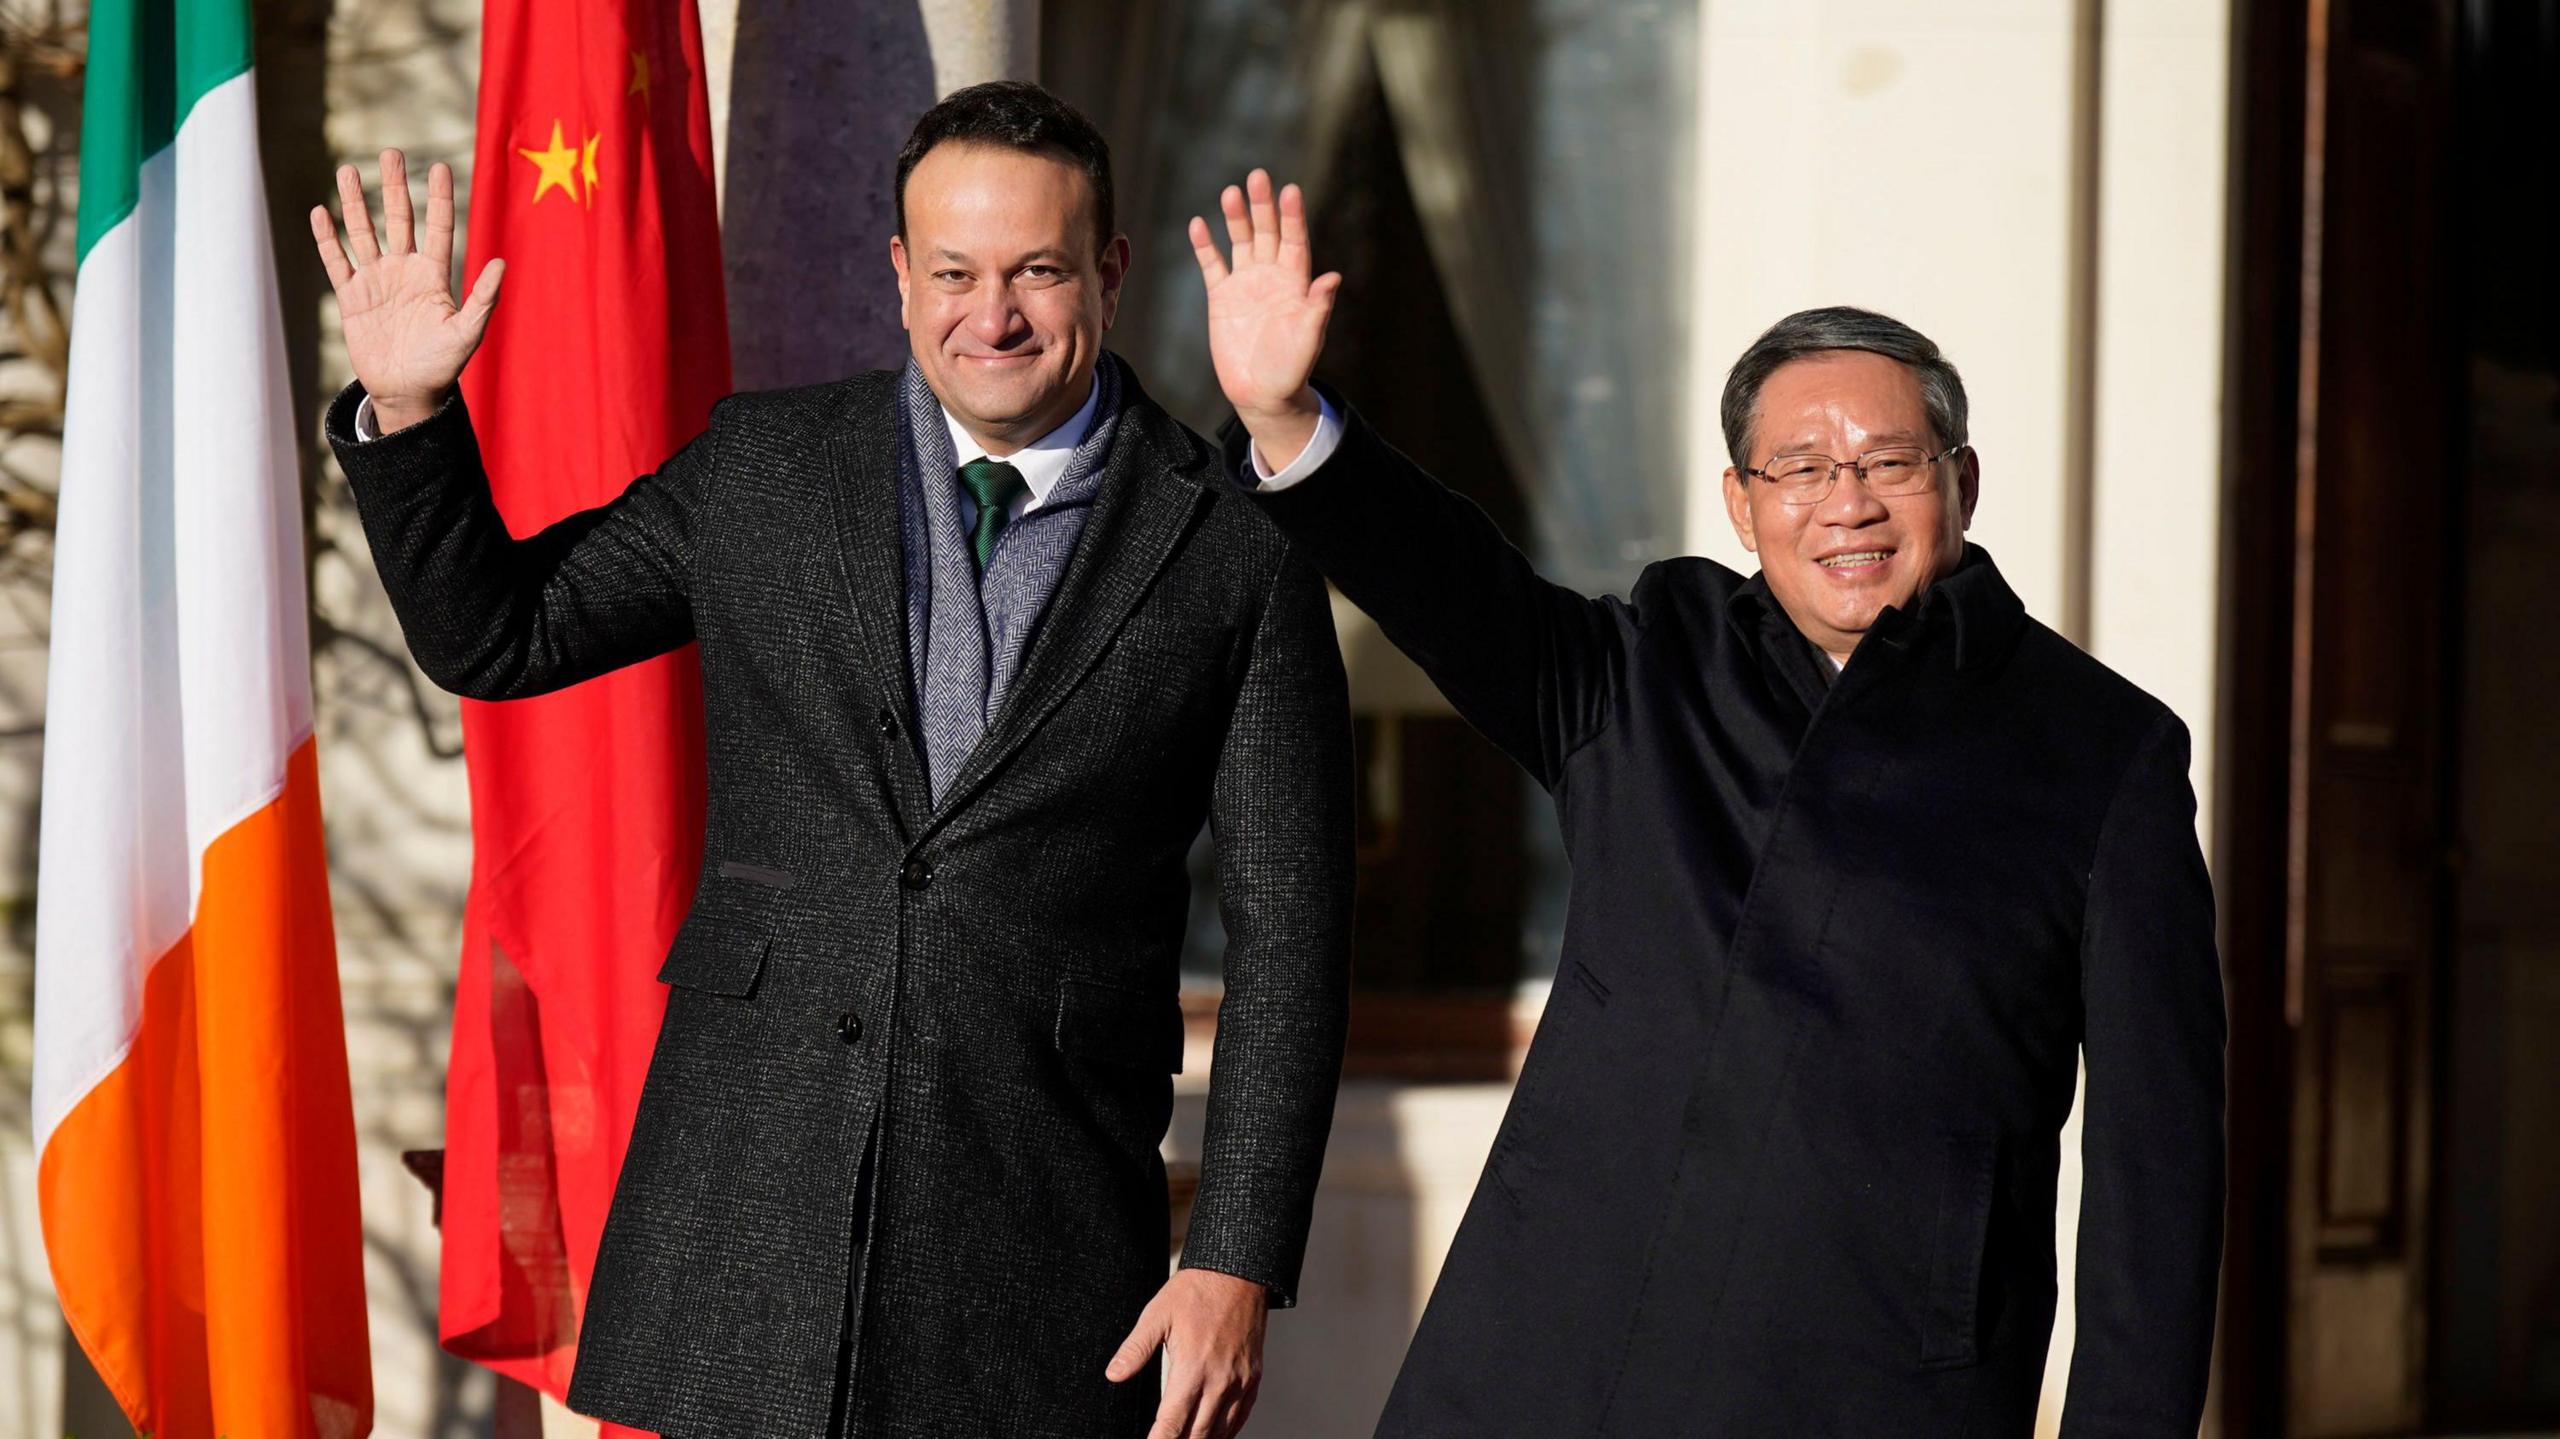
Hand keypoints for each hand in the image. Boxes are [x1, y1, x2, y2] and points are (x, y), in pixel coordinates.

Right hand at [309, 148, 502, 433]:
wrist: (408, 392)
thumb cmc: (442, 366)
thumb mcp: (467, 333)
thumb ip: (483, 298)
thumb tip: (502, 263)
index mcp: (434, 276)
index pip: (438, 227)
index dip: (439, 198)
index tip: (441, 166)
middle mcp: (404, 271)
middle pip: (399, 219)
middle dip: (395, 186)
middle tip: (390, 152)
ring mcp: (376, 281)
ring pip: (363, 232)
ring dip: (356, 203)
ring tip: (348, 170)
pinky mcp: (352, 297)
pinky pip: (337, 262)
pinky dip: (328, 239)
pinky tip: (321, 212)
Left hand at [1105, 1267, 1268, 1438]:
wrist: (1239, 1273)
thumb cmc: (1196, 1291)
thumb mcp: (1158, 1314)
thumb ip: (1136, 1349)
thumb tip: (1114, 1374)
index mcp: (1193, 1367)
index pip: (1172, 1421)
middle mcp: (1220, 1380)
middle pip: (1197, 1433)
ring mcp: (1240, 1381)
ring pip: (1221, 1430)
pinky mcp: (1253, 1377)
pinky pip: (1241, 1416)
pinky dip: (1226, 1433)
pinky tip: (1214, 1436)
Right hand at [1189, 169, 1339, 471]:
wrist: (1262, 393)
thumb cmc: (1291, 369)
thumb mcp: (1308, 340)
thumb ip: (1317, 309)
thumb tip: (1333, 278)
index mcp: (1295, 284)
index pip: (1295, 241)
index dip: (1292, 217)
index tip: (1290, 191)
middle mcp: (1271, 276)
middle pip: (1267, 233)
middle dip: (1263, 206)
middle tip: (1258, 177)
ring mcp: (1245, 284)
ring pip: (1240, 242)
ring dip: (1236, 218)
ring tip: (1231, 192)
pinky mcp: (1221, 298)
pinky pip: (1212, 265)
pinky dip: (1205, 246)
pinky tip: (1198, 224)